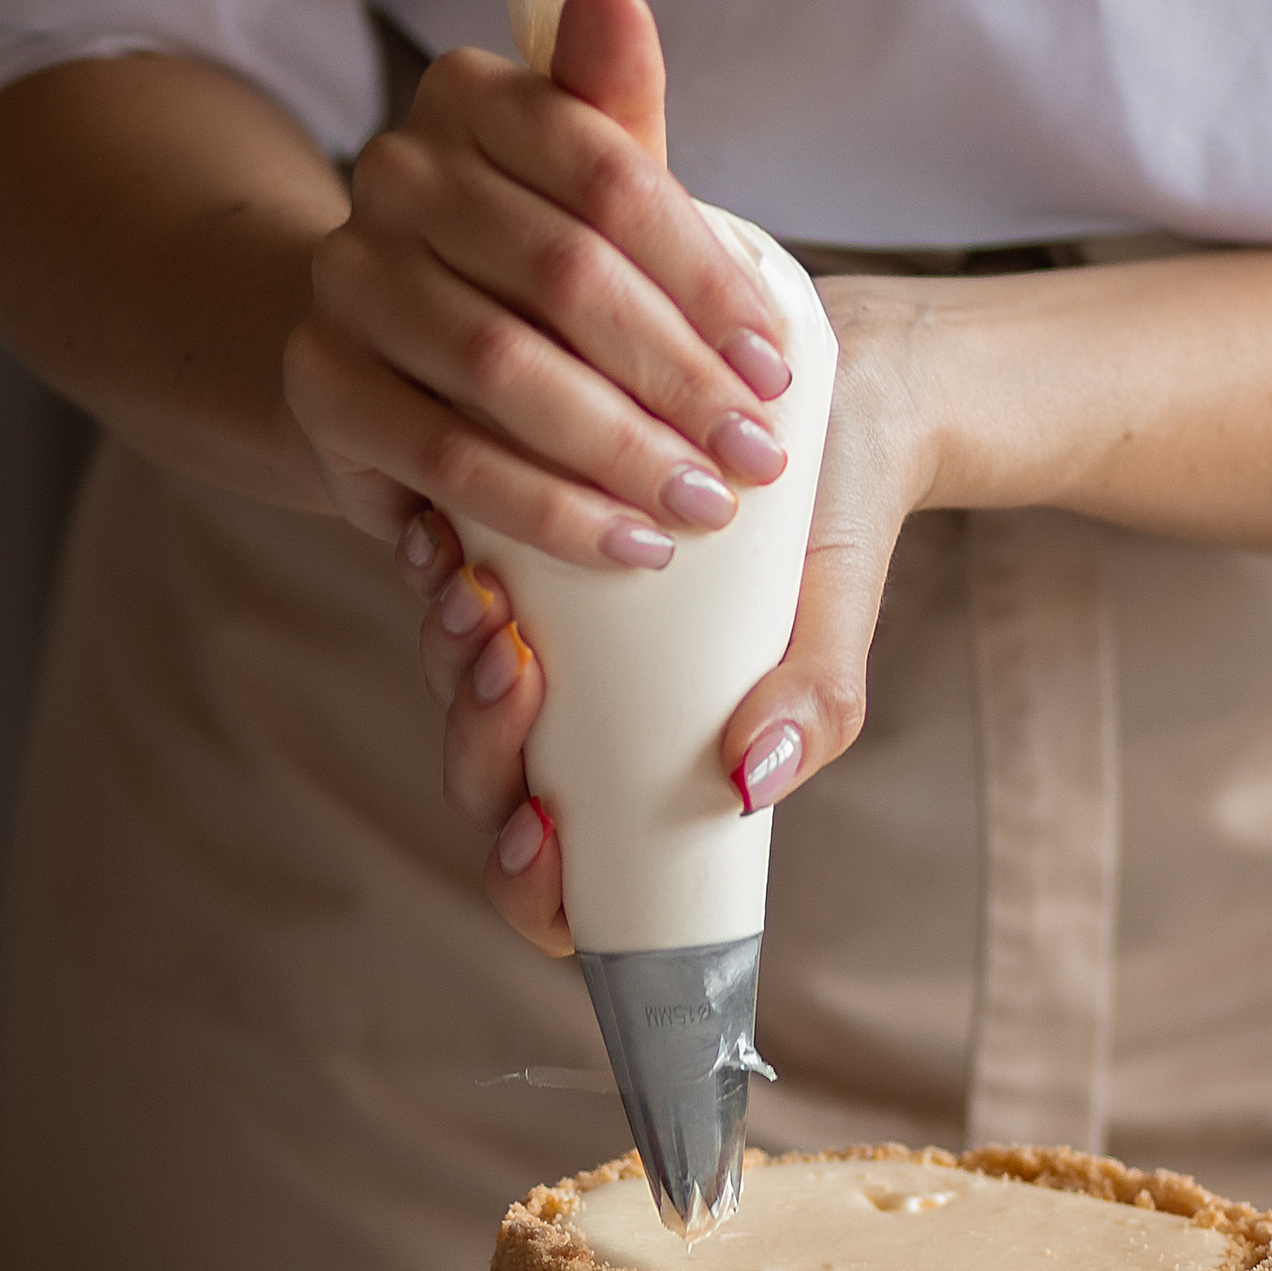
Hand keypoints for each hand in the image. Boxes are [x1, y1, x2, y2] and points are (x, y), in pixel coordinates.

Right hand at [285, 0, 797, 567]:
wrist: (389, 347)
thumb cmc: (526, 267)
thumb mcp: (586, 188)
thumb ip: (614, 103)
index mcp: (469, 95)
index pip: (606, 174)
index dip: (704, 278)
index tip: (780, 367)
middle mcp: (391, 173)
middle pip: (562, 274)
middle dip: (677, 377)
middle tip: (757, 455)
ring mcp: (345, 277)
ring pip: (503, 367)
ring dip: (620, 451)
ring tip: (704, 506)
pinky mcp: (322, 382)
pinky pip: (446, 455)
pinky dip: (546, 509)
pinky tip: (625, 546)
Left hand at [398, 273, 946, 948]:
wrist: (841, 389)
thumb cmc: (836, 526)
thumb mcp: (836, 612)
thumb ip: (816, 703)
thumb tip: (750, 785)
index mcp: (646, 766)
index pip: (557, 877)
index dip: (525, 881)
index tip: (542, 825)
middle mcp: (576, 711)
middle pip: (485, 779)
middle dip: (479, 735)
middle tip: (512, 666)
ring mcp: (534, 631)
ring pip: (452, 678)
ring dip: (449, 648)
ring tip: (478, 591)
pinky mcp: (509, 541)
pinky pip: (441, 577)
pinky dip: (430, 564)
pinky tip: (438, 528)